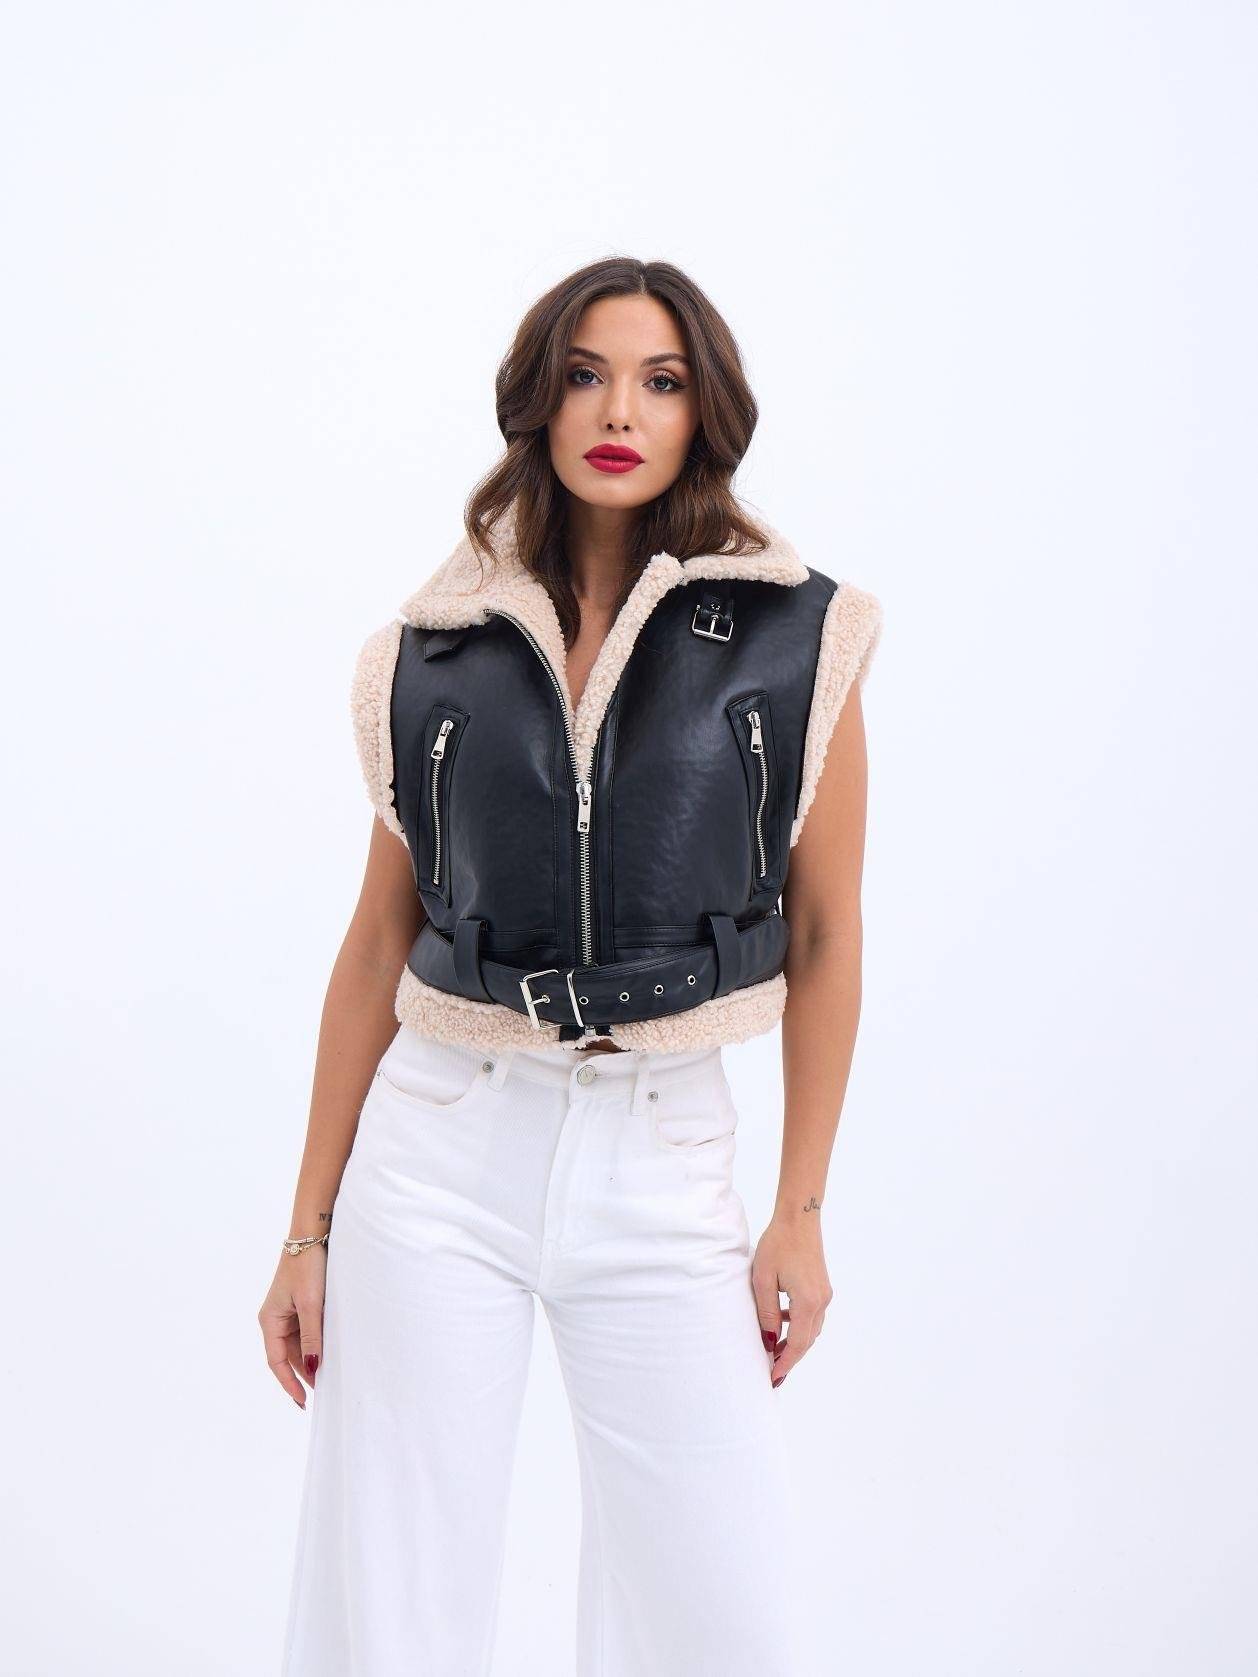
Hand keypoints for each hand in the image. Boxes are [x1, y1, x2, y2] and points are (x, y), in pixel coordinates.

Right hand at [258, 1246, 326, 1408]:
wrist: (313, 1233)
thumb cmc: (308, 1266)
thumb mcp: (311, 1305)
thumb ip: (312, 1337)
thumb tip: (312, 1367)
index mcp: (270, 1320)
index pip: (277, 1362)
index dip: (289, 1383)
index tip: (303, 1402)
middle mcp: (275, 1318)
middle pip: (288, 1356)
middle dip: (303, 1374)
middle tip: (324, 1392)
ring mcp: (288, 1311)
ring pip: (299, 1344)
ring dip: (311, 1358)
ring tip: (330, 1375)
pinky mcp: (300, 1304)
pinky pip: (306, 1331)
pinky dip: (317, 1342)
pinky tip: (331, 1351)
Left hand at [751, 1214, 832, 1388]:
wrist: (799, 1218)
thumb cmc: (778, 1244)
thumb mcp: (764, 1279)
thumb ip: (768, 1313)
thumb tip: (770, 1340)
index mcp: (808, 1302)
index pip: (798, 1344)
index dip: (786, 1363)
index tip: (773, 1378)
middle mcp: (821, 1301)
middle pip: (808, 1340)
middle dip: (790, 1357)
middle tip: (773, 1372)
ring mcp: (824, 1293)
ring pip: (811, 1329)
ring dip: (795, 1341)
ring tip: (774, 1351)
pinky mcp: (822, 1286)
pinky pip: (811, 1315)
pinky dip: (798, 1325)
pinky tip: (782, 1320)